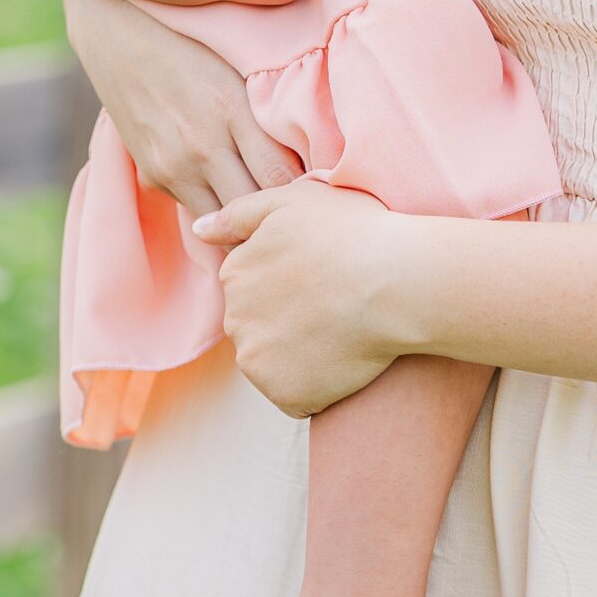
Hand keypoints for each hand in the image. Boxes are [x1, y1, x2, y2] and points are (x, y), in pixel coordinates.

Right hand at [61, 0, 302, 216]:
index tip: (322, 197)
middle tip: (302, 220)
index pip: (282, 178)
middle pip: (254, 207)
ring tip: (271, 220)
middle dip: (279, 218)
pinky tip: (233, 196)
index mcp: (232, 111)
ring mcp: (173, 166)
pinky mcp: (154, 176)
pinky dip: (218, 209)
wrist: (117, 34)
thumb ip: (270, 116)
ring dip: (247, 223)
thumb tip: (316, 159)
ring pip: (224, 221)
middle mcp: (202, 146)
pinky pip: (198, 209)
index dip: (306, 195)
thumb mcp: (239, 70)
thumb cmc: (194, 44)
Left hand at [191, 179, 405, 413]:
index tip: (322, 275)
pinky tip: (344, 361)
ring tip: (342, 333)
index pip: (251, 285)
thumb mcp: (291, 200)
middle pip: (258, 325)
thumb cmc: (353, 234)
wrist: (398, 284)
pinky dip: (315, 386)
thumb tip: (198, 230)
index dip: (290, 280)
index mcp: (235, 273)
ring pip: (273, 362)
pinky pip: (295, 395)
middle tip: (335, 305)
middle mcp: (235, 320)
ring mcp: (258, 361)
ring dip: (299, 355)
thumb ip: (238, 214)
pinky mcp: (285, 394)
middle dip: (287, 319)